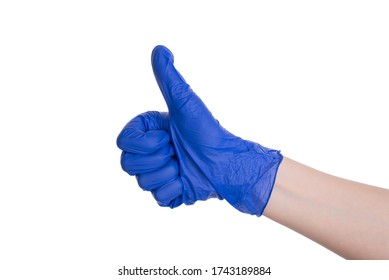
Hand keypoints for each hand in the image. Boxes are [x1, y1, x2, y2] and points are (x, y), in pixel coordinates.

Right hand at [117, 46, 282, 215]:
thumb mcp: (185, 103)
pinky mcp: (166, 194)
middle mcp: (148, 153)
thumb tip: (159, 49)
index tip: (167, 136)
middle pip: (127, 164)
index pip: (123, 142)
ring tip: (184, 165)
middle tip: (176, 152)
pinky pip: (158, 197)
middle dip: (157, 158)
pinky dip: (175, 189)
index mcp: (147, 133)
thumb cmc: (206, 131)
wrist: (226, 162)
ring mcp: (156, 174)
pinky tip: (187, 180)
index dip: (144, 143)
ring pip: (142, 183)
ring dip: (169, 172)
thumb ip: (169, 78)